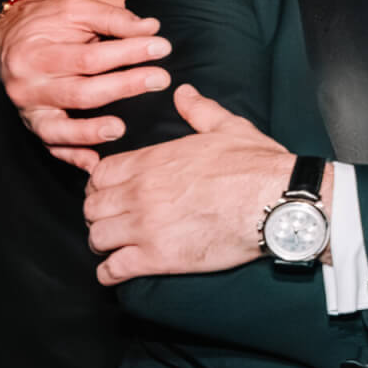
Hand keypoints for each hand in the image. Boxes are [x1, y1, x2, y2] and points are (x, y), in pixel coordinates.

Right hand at [0, 0, 171, 172]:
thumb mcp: (75, 10)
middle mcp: (29, 85)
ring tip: (120, 129)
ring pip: (60, 128)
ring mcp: (30, 110)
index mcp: (37, 53)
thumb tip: (150, 29)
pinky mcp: (34, 126)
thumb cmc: (47, 24)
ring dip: (90, 132)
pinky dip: (72, 156)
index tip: (161, 47)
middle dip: (124, 87)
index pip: (89, 58)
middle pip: (80, 93)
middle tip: (160, 80)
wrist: (8, 37)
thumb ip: (112, 19)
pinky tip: (94, 162)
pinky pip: (52, 147)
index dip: (128, 53)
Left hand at [84, 84, 294, 285]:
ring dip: (104, 244)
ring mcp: (146, 226)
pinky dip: (111, 273)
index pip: (99, 175)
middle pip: (91, 208)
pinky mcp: (159, 258)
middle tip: (114, 223)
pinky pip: (114, 269)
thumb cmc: (256, 166)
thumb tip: (184, 93)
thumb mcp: (228, 128)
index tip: (111, 195)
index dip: (101, 186)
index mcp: (151, 161)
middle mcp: (140, 192)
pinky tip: (117, 272)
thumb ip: (199, 111)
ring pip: (97, 237)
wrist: (276, 202)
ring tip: (116, 248)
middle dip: (99, 216)